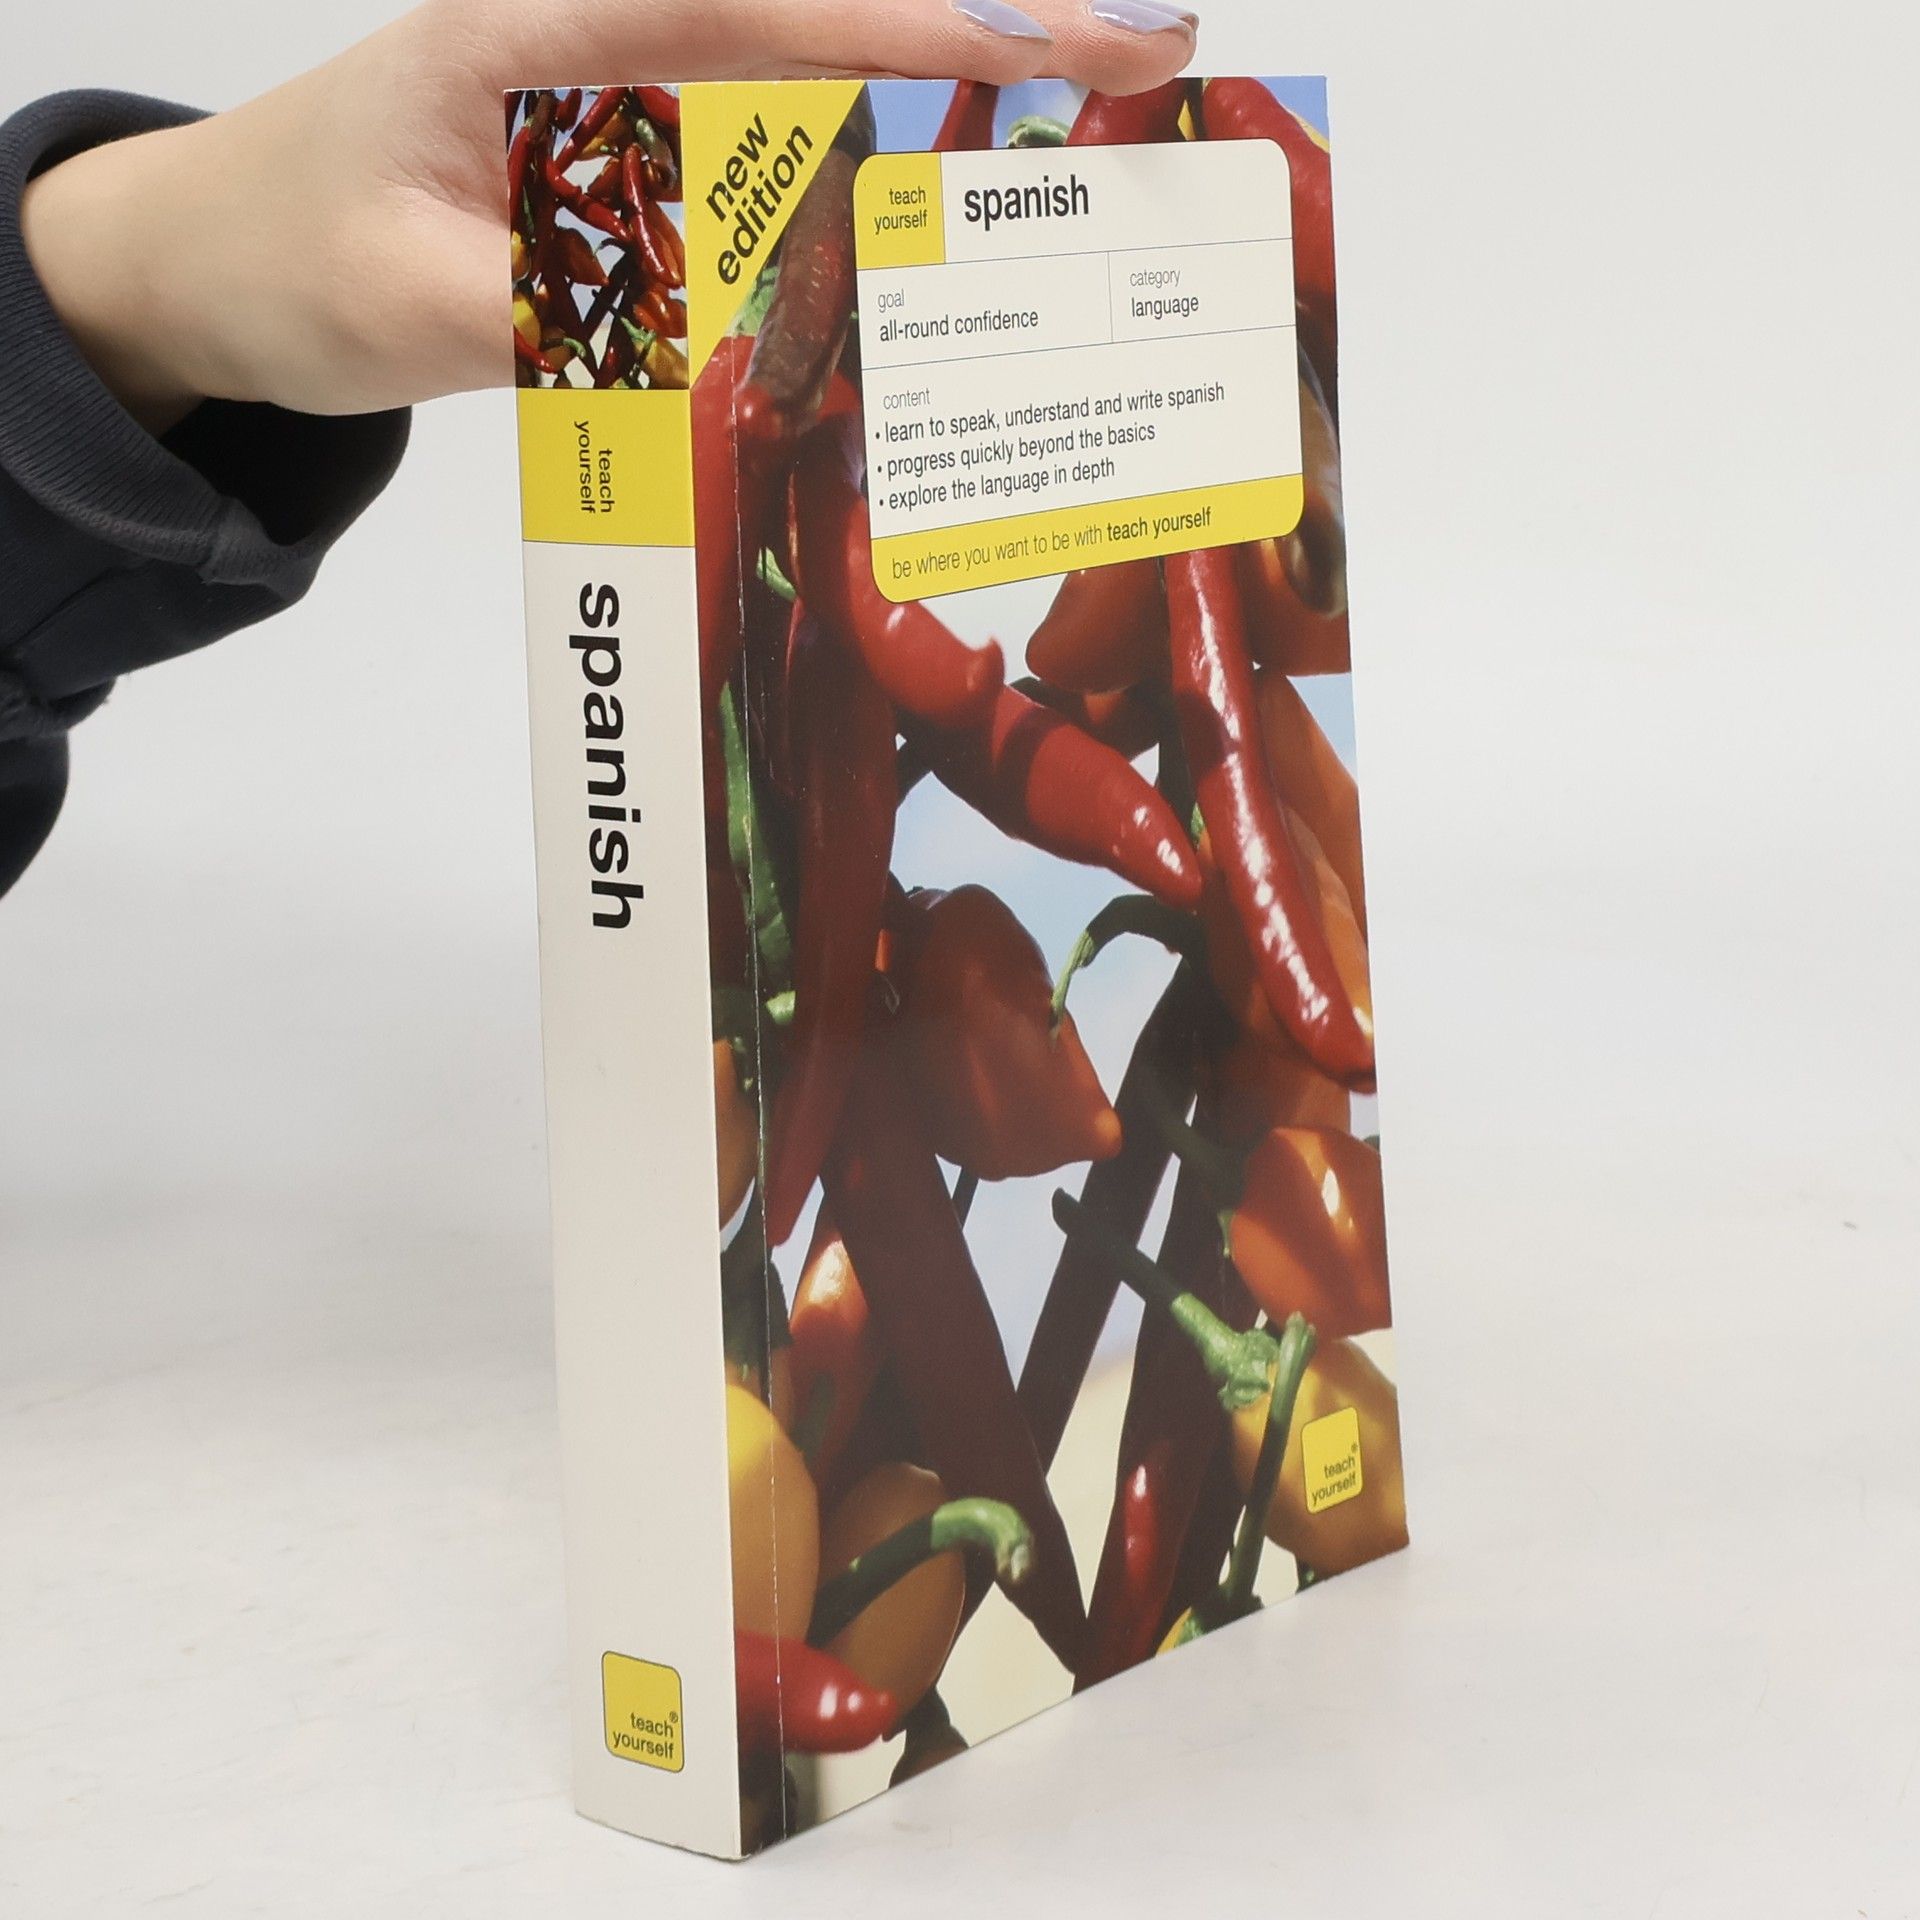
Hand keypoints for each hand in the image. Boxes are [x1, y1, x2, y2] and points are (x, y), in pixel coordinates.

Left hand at [20, 0, 1197, 429]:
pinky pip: (756, 198)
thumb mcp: (405, 302)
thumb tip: (740, 364)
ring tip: (1066, 182)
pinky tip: (914, 275)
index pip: (772, 10)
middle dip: (981, 58)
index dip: (930, 21)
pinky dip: (841, 233)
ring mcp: (621, 117)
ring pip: (807, 117)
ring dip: (929, 152)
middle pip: (822, 40)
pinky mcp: (627, 188)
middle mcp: (604, 51)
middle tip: (1140, 71)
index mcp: (543, 27)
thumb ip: (567, 328)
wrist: (202, 267)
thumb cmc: (276, 256)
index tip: (1072, 34)